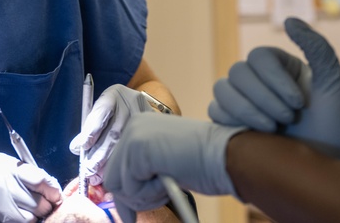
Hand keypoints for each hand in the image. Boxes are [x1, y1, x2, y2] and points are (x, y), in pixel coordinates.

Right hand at [0, 152, 61, 222]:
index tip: (56, 194)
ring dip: (33, 218)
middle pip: (38, 204)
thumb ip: (19, 170)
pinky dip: (18, 222)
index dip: (52, 189)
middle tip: (46, 205)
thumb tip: (43, 182)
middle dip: (46, 206)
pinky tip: (14, 217)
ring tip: (29, 212)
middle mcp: (3, 188)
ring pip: (28, 219)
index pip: (40, 180)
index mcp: (6, 169)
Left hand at [69, 85, 146, 184]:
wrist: (133, 101)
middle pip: (114, 132)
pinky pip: (135, 148)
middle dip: (99, 155)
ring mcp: (142, 117)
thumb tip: (77, 148)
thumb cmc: (112, 108)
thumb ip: (89, 126)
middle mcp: (129, 104)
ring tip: (96, 176)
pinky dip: (121, 163)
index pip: (102, 112)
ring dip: (109, 163)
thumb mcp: (99, 110)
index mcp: (112, 96)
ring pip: (125, 144)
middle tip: (87, 170)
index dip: (92, 130)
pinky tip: (113, 173)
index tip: (83, 147)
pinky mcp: (149, 129)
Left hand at [103, 114, 243, 222]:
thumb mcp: (163, 165)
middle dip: (135, 196)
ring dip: (144, 196)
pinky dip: (151, 194)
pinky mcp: (137, 149)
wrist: (226, 155)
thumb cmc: (204, 162)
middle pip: (113, 178)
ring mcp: (134, 135)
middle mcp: (133, 126)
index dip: (128, 193)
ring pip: (119, 186)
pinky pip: (130, 189)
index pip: (117, 168)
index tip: (133, 214)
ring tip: (168, 184)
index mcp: (139, 126)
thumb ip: (140, 175)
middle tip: (161, 193)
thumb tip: (121, 206)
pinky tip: (169, 179)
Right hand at [208, 17, 339, 161]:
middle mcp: (258, 80)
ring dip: (245, 109)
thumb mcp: (333, 81)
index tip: (299, 103)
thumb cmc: (337, 122)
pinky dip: (231, 120)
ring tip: (272, 129)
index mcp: (281, 66)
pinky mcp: (233, 124)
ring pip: (222, 89)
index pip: (259, 56)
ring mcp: (244, 101)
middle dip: (263, 98)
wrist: (332, 164)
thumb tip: (288, 20)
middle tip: (288, 119)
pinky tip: (256, 134)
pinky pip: (215, 111)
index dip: (274, 78)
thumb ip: (316, 46)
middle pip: (237, 72)